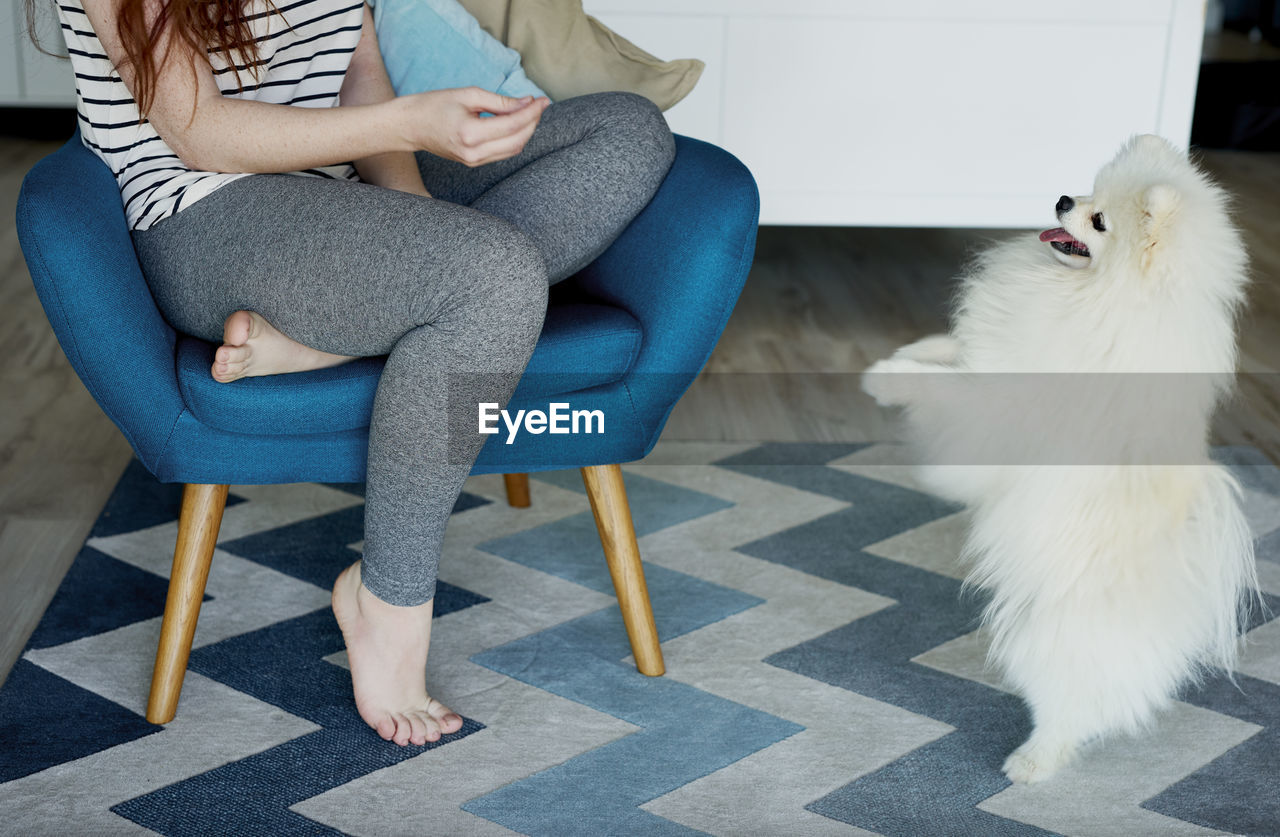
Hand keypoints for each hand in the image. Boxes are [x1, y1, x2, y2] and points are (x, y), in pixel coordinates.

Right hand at [400, 88, 549, 166]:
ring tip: (530, 112)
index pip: (512, 124)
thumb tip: (526, 103)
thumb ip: (499, 101)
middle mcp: (474, 153)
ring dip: (526, 132)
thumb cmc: (434, 105)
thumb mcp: (467, 95)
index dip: (532, 112)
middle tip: (539, 105)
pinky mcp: (474, 164)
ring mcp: (474, 162)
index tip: (543, 100)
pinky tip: (516, 124)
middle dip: (532, 122)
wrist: (410, 126)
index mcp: (470, 134)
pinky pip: (503, 153)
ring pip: (513, 150)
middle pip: (517, 140)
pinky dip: (514, 139)